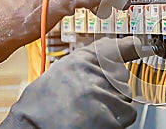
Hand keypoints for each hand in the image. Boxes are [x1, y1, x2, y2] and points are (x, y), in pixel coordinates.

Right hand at [0, 36, 141, 128]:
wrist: (29, 127)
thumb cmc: (44, 102)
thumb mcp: (64, 70)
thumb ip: (91, 58)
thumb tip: (116, 45)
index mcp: (81, 61)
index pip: (114, 48)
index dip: (128, 47)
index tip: (137, 44)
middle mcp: (93, 75)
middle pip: (122, 78)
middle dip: (112, 88)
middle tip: (90, 98)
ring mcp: (101, 96)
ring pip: (125, 98)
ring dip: (114, 106)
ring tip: (90, 111)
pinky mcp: (108, 118)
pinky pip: (126, 116)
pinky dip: (116, 121)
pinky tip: (96, 120)